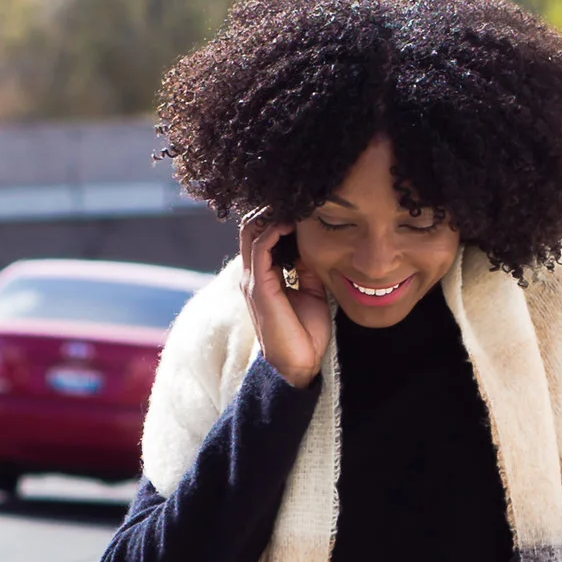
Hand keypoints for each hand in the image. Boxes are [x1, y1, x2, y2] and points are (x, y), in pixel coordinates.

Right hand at [240, 208, 330, 386]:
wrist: (301, 365)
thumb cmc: (306, 333)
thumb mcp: (311, 292)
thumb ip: (306, 268)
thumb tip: (310, 244)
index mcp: (264, 277)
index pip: (260, 236)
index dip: (277, 217)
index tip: (300, 204)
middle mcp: (253, 276)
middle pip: (251, 229)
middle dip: (271, 210)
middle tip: (295, 197)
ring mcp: (253, 281)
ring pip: (252, 233)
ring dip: (272, 214)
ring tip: (294, 202)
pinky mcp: (260, 288)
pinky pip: (261, 248)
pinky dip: (274, 230)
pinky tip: (291, 222)